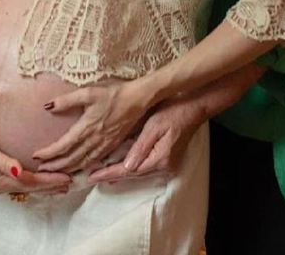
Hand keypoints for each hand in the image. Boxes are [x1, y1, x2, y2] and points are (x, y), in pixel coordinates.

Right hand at [0, 125, 72, 195]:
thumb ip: (3, 162)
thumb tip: (18, 170)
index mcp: (3, 179)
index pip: (32, 182)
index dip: (50, 181)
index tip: (66, 177)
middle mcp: (3, 184)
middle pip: (32, 188)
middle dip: (51, 186)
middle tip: (69, 183)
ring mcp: (0, 182)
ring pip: (28, 187)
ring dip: (45, 186)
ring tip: (60, 185)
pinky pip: (22, 183)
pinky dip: (34, 183)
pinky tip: (39, 180)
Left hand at [32, 79, 152, 173]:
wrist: (137, 99)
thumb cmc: (113, 93)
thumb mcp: (89, 92)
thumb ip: (68, 100)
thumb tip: (48, 106)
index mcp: (87, 127)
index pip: (64, 145)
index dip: (49, 153)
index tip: (36, 156)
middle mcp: (95, 140)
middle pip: (71, 158)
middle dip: (55, 166)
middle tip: (40, 170)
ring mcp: (104, 144)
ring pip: (82, 162)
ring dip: (67, 169)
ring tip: (54, 172)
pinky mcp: (112, 145)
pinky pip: (94, 161)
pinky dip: (82, 167)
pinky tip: (77, 168)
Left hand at [87, 96, 205, 182]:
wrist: (194, 107)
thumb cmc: (173, 111)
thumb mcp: (154, 126)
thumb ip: (140, 147)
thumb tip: (126, 167)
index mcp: (160, 159)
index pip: (129, 171)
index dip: (109, 174)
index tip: (92, 177)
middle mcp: (164, 167)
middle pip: (134, 175)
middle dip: (112, 175)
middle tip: (91, 177)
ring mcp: (168, 164)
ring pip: (139, 171)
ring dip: (121, 172)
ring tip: (101, 174)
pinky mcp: (168, 159)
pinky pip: (145, 165)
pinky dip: (132, 166)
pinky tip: (122, 167)